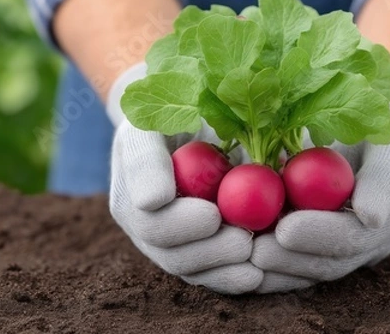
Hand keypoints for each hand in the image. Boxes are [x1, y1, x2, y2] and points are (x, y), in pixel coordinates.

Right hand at [107, 64, 262, 293]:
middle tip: (245, 242)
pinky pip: (210, 273)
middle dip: (210, 251)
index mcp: (129, 193)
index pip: (150, 220)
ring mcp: (166, 243)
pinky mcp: (192, 252)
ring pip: (192, 270)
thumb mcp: (152, 123)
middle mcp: (143, 226)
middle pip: (171, 254)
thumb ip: (148, 158)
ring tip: (258, 261)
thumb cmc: (170, 115)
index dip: (181, 224)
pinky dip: (235, 275)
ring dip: (226, 270)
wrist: (187, 127)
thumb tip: (154, 201)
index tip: (214, 216)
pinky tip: (260, 273)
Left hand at [251, 89, 389, 292]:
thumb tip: (369, 218)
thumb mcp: (387, 138)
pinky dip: (272, 269)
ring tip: (244, 257)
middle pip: (331, 262)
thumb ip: (382, 176)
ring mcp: (351, 251)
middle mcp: (373, 241)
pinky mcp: (326, 251)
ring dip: (277, 269)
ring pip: (311, 271)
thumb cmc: (373, 126)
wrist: (362, 131)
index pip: (356, 235)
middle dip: (291, 259)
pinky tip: (243, 263)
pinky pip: (299, 268)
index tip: (285, 230)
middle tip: (256, 251)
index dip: (320, 235)